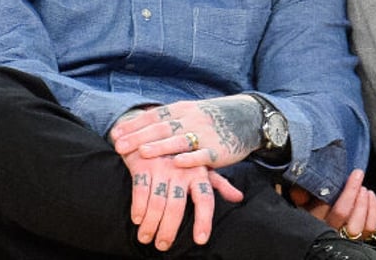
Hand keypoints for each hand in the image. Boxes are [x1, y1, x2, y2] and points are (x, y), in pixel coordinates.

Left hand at [110, 95, 262, 169]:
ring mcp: (204, 134)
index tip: (115, 133)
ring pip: (179, 140)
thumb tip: (139, 125)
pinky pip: (202, 155)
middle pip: (161, 128)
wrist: (246, 118)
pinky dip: (189, 158)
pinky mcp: (218, 149)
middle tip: (120, 146)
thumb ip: (167, 119)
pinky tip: (177, 163)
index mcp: (181, 109)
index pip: (153, 116)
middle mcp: (190, 119)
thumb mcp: (189, 113)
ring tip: (143, 153)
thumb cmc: (211, 118)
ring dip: (161, 147)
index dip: (134, 125)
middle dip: (139, 137)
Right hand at [122, 150, 242, 249]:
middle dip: (168, 230)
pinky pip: (140, 191)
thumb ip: (219, 183)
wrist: (155, 129)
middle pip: (176, 206)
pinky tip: (137, 219)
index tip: (200, 240)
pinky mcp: (143, 164)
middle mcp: (182, 170)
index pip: (205, 199)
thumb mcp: (202, 165)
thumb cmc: (182, 153)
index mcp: (199, 172)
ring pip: (157, 203)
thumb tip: (239, 198)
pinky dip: (138, 208)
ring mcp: (162, 167)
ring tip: (146, 238)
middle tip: (163, 246)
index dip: (203, 220)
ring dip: (150, 224)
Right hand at [290, 169, 375, 239]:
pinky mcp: (359, 240)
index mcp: (312, 220)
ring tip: (364, 188)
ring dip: (362, 202)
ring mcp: (344, 238)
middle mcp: (328, 231)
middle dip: (351, 191)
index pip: (323, 205)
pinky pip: (369, 229)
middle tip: (357, 175)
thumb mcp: (300, 202)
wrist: (321, 236)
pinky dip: (373, 211)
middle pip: (342, 213)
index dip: (331, 188)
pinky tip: (370, 197)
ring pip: (357, 223)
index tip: (339, 173)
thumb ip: (298, 193)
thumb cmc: (311, 210)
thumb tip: (300, 191)